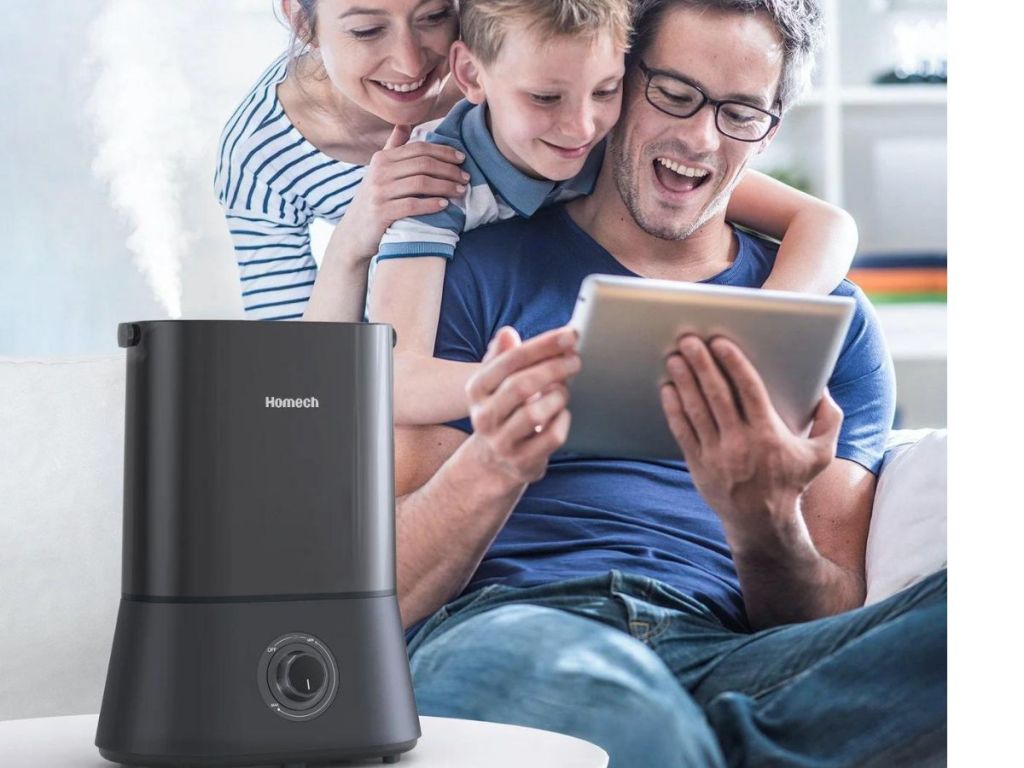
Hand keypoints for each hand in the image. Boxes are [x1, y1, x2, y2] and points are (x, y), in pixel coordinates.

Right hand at [340, 124, 468, 257]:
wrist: (354, 232)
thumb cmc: (373, 199)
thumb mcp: (379, 171)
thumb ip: (393, 147)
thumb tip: (405, 124)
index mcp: (382, 158)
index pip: (419, 148)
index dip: (443, 151)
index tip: (461, 158)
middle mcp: (379, 171)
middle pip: (423, 164)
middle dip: (449, 170)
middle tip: (466, 178)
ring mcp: (379, 192)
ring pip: (421, 183)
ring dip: (446, 186)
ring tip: (461, 191)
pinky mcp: (382, 212)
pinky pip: (413, 205)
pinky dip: (431, 204)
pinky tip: (445, 205)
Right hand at [465, 326, 579, 488]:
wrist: (493, 461)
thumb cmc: (504, 410)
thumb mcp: (497, 383)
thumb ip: (505, 356)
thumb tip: (507, 333)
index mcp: (477, 389)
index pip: (510, 360)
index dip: (543, 345)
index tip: (570, 335)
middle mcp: (484, 416)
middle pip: (521, 385)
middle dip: (554, 368)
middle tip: (576, 360)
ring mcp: (502, 441)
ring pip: (535, 413)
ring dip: (558, 396)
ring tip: (564, 390)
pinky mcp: (522, 461)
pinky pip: (551, 437)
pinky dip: (563, 420)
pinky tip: (562, 413)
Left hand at [660, 335, 842, 540]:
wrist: (762, 523)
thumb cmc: (792, 481)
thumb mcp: (822, 454)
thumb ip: (830, 419)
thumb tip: (823, 389)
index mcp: (769, 434)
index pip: (749, 390)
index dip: (733, 363)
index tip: (720, 342)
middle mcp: (741, 443)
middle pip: (717, 395)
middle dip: (701, 365)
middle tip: (688, 341)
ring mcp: (717, 454)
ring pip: (696, 410)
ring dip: (684, 381)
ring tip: (674, 358)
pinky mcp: (698, 465)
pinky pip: (683, 432)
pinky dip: (674, 409)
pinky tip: (668, 389)